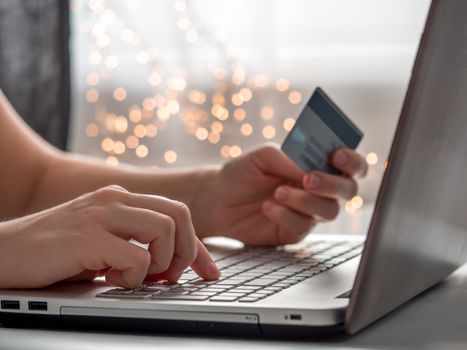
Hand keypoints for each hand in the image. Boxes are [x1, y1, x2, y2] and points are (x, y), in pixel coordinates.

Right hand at [0, 186, 219, 288]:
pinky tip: (111, 279)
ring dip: (162, 262)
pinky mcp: (87, 236)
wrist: (2, 253)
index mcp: (121, 199)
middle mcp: (115, 199)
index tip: (210, 272)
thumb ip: (134, 246)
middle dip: (187, 251)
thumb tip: (171, 267)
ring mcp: (101, 214)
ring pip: (165, 228)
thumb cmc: (54, 253)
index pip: (176, 214)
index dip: (198, 247)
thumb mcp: (103, 244)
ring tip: (139, 277)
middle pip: (179, 214)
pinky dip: (135, 276)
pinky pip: (136, 256)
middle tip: (170, 277)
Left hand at [192, 145, 366, 245]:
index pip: (350, 164)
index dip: (352, 161)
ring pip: (329, 211)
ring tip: (278, 193)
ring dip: (305, 201)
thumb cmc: (243, 173)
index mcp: (316, 165)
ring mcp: (309, 212)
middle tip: (309, 179)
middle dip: (332, 184)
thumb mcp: (263, 155)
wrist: (218, 200)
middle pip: (348, 190)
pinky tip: (267, 206)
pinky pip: (303, 226)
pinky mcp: (295, 232)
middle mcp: (319, 190)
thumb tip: (310, 169)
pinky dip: (286, 215)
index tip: (336, 155)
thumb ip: (289, 157)